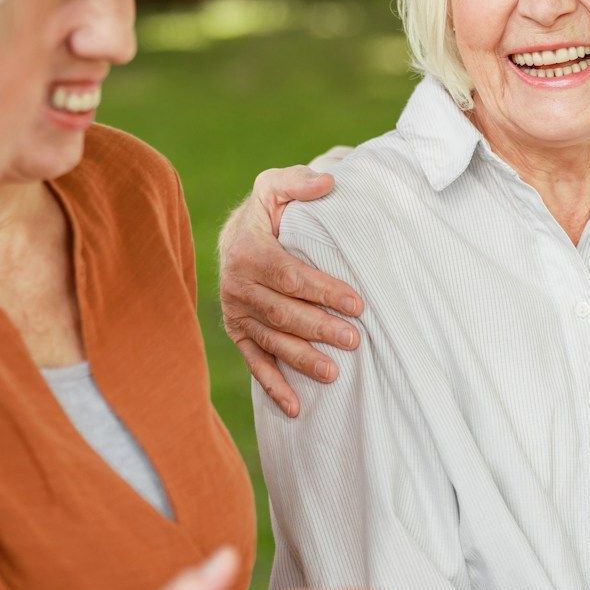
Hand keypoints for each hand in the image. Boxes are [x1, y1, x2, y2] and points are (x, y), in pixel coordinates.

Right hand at [219, 166, 363, 416]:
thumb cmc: (266, 212)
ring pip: (271, 340)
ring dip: (301, 360)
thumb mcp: (275, 186)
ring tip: (333, 373)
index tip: (357, 303)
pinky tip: (294, 408)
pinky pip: (254, 362)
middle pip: (282, 312)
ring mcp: (236, 313)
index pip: (290, 275)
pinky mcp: (237, 332)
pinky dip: (273, 386)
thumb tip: (330, 181)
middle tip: (354, 340)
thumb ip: (299, 183)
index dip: (323, 290)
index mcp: (248, 251)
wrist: (233, 236)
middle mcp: (236, 285)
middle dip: (319, 328)